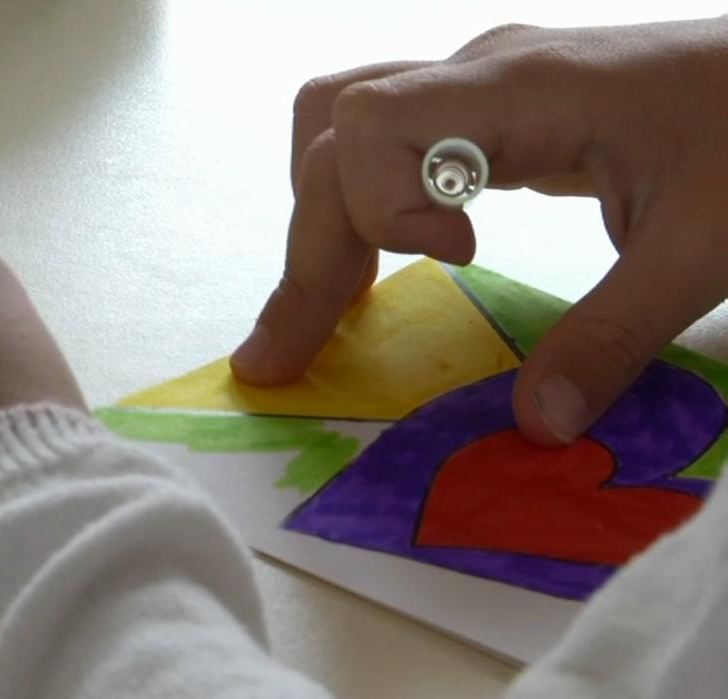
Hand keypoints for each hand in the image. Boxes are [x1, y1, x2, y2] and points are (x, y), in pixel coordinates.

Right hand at [231, 18, 727, 444]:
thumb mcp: (703, 248)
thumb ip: (614, 337)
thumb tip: (536, 427)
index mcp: (524, 91)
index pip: (372, 123)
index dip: (377, 205)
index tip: (454, 258)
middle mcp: (479, 78)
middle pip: (334, 140)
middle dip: (306, 252)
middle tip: (288, 355)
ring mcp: (478, 88)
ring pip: (341, 130)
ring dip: (321, 220)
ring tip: (330, 306)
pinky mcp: (488, 111)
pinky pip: (380, 142)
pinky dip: (356, 207)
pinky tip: (380, 265)